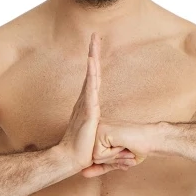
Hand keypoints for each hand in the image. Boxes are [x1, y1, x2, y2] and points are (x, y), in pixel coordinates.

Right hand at [56, 33, 140, 176]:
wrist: (70, 159)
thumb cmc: (83, 152)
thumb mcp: (101, 142)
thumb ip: (111, 140)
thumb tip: (126, 149)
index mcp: (88, 106)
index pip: (94, 80)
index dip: (95, 65)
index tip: (96, 49)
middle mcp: (84, 101)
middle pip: (91, 72)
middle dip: (93, 53)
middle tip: (95, 36)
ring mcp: (85, 105)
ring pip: (91, 76)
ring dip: (92, 58)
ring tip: (94, 42)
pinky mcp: (88, 111)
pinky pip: (90, 88)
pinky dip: (91, 74)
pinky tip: (92, 62)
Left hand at [81, 120, 157, 176]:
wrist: (150, 139)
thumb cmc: (136, 149)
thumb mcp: (114, 160)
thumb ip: (100, 166)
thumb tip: (83, 174)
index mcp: (98, 133)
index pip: (94, 158)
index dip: (110, 160)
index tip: (123, 150)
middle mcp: (95, 129)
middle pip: (93, 159)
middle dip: (112, 159)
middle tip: (124, 148)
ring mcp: (97, 128)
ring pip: (95, 158)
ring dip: (113, 156)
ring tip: (123, 146)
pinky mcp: (100, 131)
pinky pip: (100, 155)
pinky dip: (113, 153)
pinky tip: (121, 143)